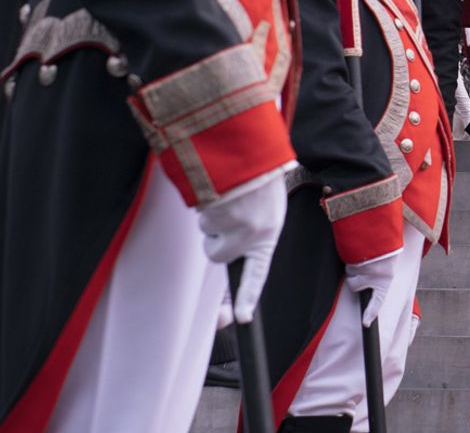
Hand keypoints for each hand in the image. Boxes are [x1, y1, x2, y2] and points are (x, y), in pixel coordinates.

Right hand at [197, 173, 287, 322]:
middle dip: (214, 239)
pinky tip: (220, 188)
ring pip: (207, 232)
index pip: (258, 274)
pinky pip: (200, 214)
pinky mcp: (217, 213)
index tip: (240, 319)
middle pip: (217, 255)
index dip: (247, 296)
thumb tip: (231, 252)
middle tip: (229, 214)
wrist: (254, 151)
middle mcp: (253, 234)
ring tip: (229, 194)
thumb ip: (255, 230)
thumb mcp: (267, 208)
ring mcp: (234, 225)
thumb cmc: (261, 178)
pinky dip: (205, 203)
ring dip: (212, 216)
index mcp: (269, 234)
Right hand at [345, 249, 400, 325]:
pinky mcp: (357, 258)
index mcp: (386, 279)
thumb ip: (379, 277)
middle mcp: (375, 276)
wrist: (385, 233)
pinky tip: (358, 252)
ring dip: (353, 266)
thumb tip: (364, 287)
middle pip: (354, 285)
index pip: (378, 301)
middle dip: (355, 278)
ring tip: (363, 257)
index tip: (366, 324)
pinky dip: (350, 258)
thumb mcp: (387, 266)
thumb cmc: (387, 249)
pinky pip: (348, 263)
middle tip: (364, 268)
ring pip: (350, 273)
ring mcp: (365, 268)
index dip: (371, 313)